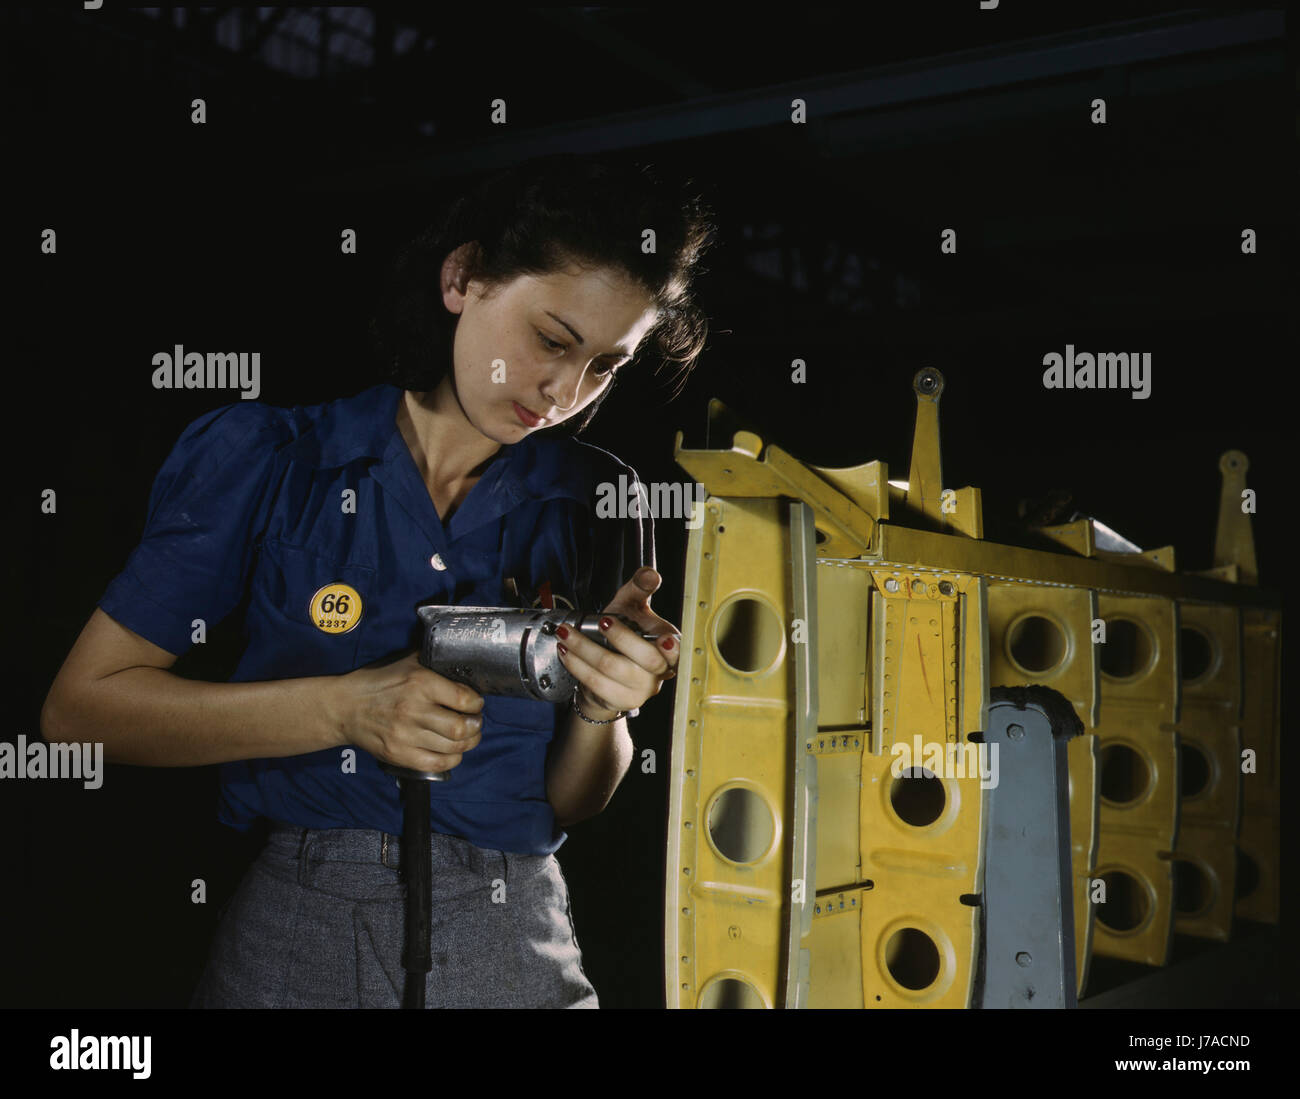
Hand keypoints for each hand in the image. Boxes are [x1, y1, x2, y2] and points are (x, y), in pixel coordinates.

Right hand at [336, 651, 484, 773]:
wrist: (345, 707)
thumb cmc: (379, 682)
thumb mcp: (408, 662)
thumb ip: (435, 662)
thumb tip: (462, 661)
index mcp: (420, 683)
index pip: (464, 699)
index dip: (477, 703)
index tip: (476, 703)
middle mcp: (414, 710)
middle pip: (461, 728)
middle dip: (476, 726)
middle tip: (475, 721)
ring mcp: (406, 735)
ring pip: (453, 748)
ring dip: (468, 743)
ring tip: (467, 736)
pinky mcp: (399, 754)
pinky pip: (437, 764)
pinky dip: (452, 759)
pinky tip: (453, 751)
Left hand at [555, 567, 680, 719]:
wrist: (605, 669)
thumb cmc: (623, 632)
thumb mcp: (630, 606)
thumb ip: (639, 588)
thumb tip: (651, 574)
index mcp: (669, 646)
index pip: (677, 649)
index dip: (673, 648)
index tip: (666, 640)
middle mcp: (660, 671)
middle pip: (645, 658)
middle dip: (621, 636)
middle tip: (602, 620)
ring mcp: (642, 689)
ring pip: (611, 668)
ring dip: (583, 648)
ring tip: (566, 633)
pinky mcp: (621, 700)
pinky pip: (595, 683)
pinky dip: (576, 664)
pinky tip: (567, 651)